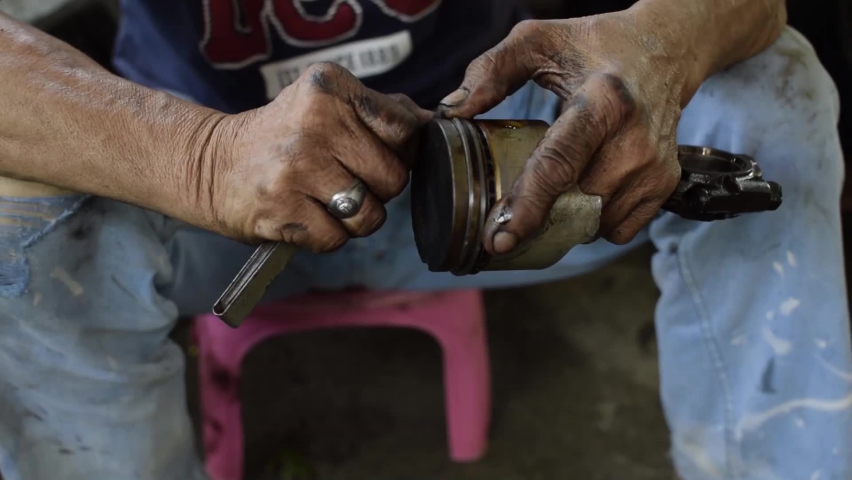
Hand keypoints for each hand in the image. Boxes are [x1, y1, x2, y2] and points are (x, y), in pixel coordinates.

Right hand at [198, 62, 431, 251]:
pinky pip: (337, 239)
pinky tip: (307, 217)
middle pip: (394, 178)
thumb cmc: (283, 137)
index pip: (405, 128)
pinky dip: (328, 237)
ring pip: (370, 214)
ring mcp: (297, 168)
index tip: (377, 154)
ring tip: (329, 202)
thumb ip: (380, 111)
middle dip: (379, 189)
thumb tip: (433, 123)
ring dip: (356, 218)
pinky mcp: (281, 209)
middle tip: (347, 181)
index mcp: (329, 88)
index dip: (401, 152)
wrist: (211, 165)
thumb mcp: (325, 106)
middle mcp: (314, 123)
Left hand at [438, 12, 698, 253]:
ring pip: (595, 222)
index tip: (499, 239)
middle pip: (573, 202)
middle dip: (539, 214)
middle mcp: (634, 138)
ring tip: (560, 185)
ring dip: (568, 216)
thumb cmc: (595, 46)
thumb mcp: (538, 41)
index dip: (525, 207)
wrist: (666, 49)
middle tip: (512, 209)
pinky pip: (618, 228)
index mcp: (603, 101)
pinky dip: (596, 220)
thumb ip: (490, 71)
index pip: (558, 165)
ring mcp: (654, 165)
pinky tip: (587, 189)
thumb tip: (452, 113)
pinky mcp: (665, 183)